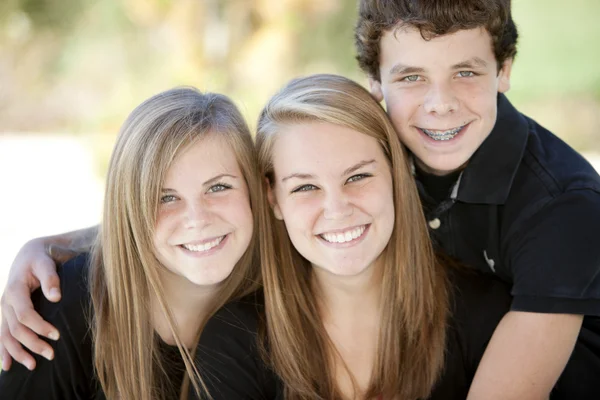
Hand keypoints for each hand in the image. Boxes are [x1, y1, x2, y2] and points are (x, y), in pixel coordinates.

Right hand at [0, 239, 77, 369]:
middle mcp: (5, 302)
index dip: (39, 327)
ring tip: (33, 366)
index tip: (57, 335)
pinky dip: (4, 351)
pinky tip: (7, 366)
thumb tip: (56, 297)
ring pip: (6, 336)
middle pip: (16, 329)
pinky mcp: (6, 314)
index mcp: (14, 290)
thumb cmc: (40, 259)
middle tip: (51, 354)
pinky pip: (2, 335)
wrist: (29, 255)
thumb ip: (51, 278)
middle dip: (32, 344)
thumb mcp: (45, 263)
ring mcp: (4, 310)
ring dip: (18, 353)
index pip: (25, 315)